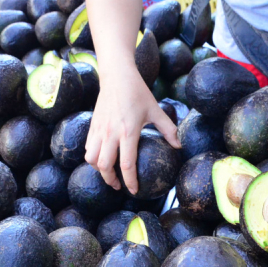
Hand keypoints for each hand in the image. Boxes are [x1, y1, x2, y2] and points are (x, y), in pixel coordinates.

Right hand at [84, 69, 179, 193]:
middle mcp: (111, 133)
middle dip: (111, 181)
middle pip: (104, 166)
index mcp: (128, 131)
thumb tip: (179, 146)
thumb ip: (168, 129)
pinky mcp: (92, 126)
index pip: (127, 164)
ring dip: (99, 170)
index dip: (130, 181)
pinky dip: (93, 158)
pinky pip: (88, 148)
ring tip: (108, 173)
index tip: (134, 190)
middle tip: (119, 186)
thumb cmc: (138, 92)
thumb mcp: (155, 110)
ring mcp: (99, 130)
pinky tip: (102, 158)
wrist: (117, 76)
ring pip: (92, 159)